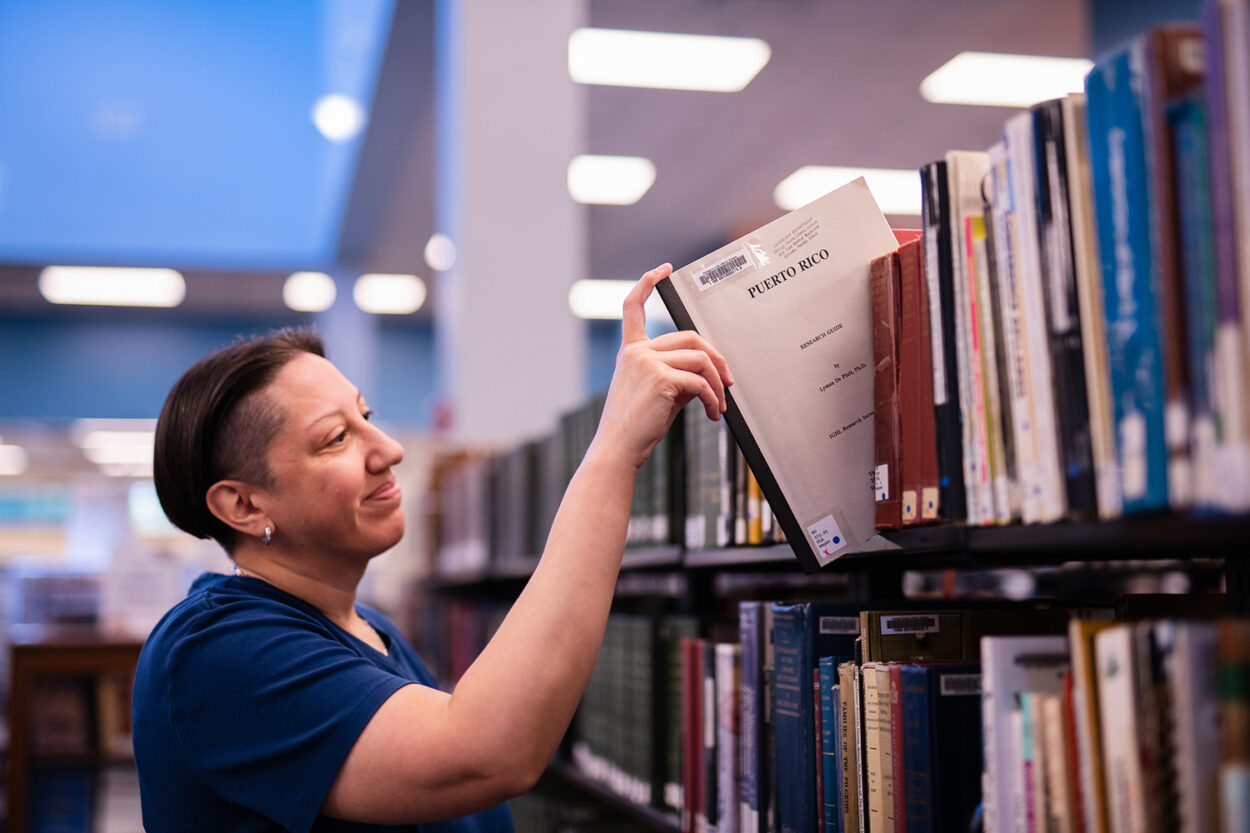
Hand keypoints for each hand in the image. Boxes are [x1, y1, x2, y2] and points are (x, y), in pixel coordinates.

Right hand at [590, 264, 734, 471]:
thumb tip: (710, 373)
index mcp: (630, 352)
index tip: (663, 269)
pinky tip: (714, 413)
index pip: (633, 308)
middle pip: (690, 337)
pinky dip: (713, 399)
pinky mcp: (661, 379)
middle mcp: (636, 352)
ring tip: (720, 405)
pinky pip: (700, 382)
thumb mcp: (654, 394)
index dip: (648, 283)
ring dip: (718, 384)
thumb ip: (676, 375)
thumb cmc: (634, 428)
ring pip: (700, 359)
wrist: (618, 449)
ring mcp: (647, 362)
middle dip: (716, 358)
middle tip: (729, 381)